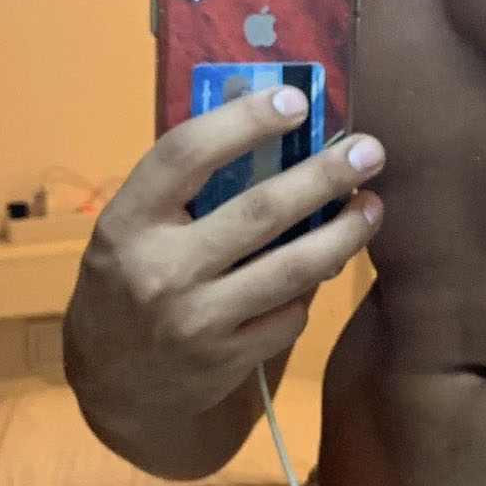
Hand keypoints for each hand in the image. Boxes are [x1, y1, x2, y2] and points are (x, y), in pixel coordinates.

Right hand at [64, 88, 383, 427]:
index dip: (244, 121)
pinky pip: (290, 314)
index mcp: (128, 222)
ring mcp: (196, 320)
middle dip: (323, 176)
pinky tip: (323, 265)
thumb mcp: (132, 228)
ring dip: (343, 234)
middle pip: (259, 211)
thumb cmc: (128, 282)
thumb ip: (185, 187)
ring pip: (292, 269)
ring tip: (372, 206)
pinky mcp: (227, 359)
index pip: (186, 155)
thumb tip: (269, 127)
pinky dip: (311, 286)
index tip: (295, 100)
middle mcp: (160, 270)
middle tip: (368, 151)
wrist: (112, 384)